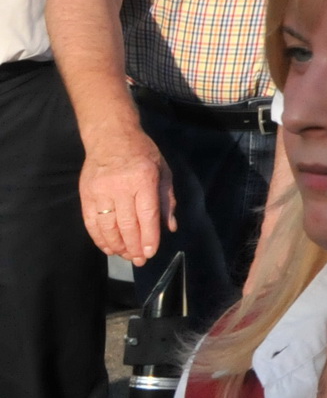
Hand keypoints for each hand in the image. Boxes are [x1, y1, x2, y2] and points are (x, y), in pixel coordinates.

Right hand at [80, 123, 175, 265]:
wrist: (111, 136)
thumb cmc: (142, 153)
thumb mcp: (163, 171)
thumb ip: (167, 199)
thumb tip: (169, 227)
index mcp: (144, 179)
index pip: (146, 214)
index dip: (149, 237)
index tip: (150, 253)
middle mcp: (120, 186)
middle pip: (127, 224)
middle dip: (134, 246)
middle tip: (139, 260)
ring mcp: (100, 191)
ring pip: (108, 226)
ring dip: (117, 245)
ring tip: (126, 255)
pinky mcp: (86, 194)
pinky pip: (91, 222)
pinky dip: (99, 238)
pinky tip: (108, 248)